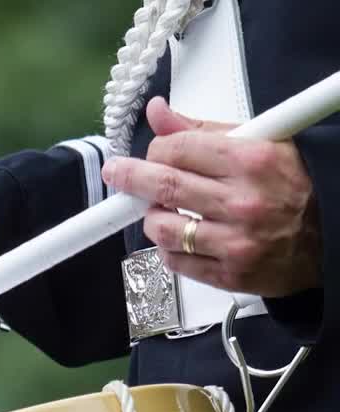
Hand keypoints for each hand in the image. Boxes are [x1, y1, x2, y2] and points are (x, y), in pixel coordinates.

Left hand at [103, 97, 321, 297]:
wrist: (333, 233)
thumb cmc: (298, 185)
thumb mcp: (260, 143)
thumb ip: (202, 130)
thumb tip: (158, 112)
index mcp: (253, 161)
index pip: (177, 150)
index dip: (156, 150)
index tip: (151, 153)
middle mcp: (244, 202)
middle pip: (163, 186)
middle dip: (130, 177)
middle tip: (117, 173)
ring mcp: (237, 242)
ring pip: (163, 228)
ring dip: (153, 217)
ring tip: (163, 209)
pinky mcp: (231, 274)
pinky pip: (176, 263)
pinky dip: (169, 249)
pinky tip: (181, 237)